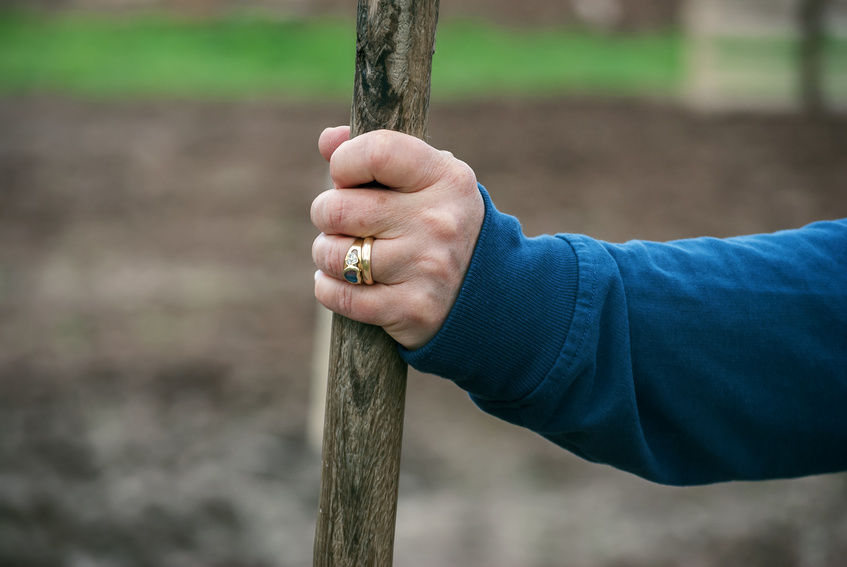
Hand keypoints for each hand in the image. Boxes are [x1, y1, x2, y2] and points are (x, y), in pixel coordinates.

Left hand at [311, 126, 484, 348]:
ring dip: (327, 255)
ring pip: (334, 255)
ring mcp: (426, 267)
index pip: (377, 152)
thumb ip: (378, 154)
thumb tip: (328, 140)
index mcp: (444, 178)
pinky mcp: (412, 308)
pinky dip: (329, 289)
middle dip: (326, 215)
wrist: (488, 292)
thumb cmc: (440, 223)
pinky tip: (341, 281)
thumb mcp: (427, 179)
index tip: (346, 178)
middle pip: (338, 209)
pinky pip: (341, 296)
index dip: (344, 162)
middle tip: (342, 223)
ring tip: (345, 253)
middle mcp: (437, 221)